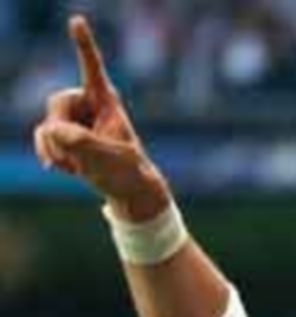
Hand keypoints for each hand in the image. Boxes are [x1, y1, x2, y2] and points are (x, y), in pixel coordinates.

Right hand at [33, 15, 169, 220]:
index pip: (92, 68)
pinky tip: (67, 169)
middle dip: (60, 128)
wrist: (126, 190)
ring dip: (55, 148)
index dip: (83, 45)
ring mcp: (75, 119)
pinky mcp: (65, 134)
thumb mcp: (107, 159)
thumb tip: (54, 131)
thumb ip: (82, 143)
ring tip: (78, 165)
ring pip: (46, 123)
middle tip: (78, 153)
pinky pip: (42, 137)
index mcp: (106, 101)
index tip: (76, 21)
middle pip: (56, 102)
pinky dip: (50, 155)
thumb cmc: (126, 172)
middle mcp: (89, 104)